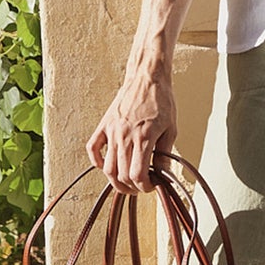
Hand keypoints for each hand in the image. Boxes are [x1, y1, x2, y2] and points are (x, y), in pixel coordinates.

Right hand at [86, 63, 176, 193]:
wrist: (147, 78)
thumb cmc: (161, 101)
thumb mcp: (171, 129)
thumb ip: (165, 155)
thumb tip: (164, 176)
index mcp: (143, 138)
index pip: (137, 175)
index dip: (144, 187)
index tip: (151, 186)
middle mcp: (124, 136)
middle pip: (122, 175)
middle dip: (133, 187)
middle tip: (142, 186)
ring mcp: (112, 131)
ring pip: (107, 168)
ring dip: (116, 181)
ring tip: (127, 182)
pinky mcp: (104, 125)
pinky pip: (92, 149)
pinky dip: (97, 162)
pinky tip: (107, 166)